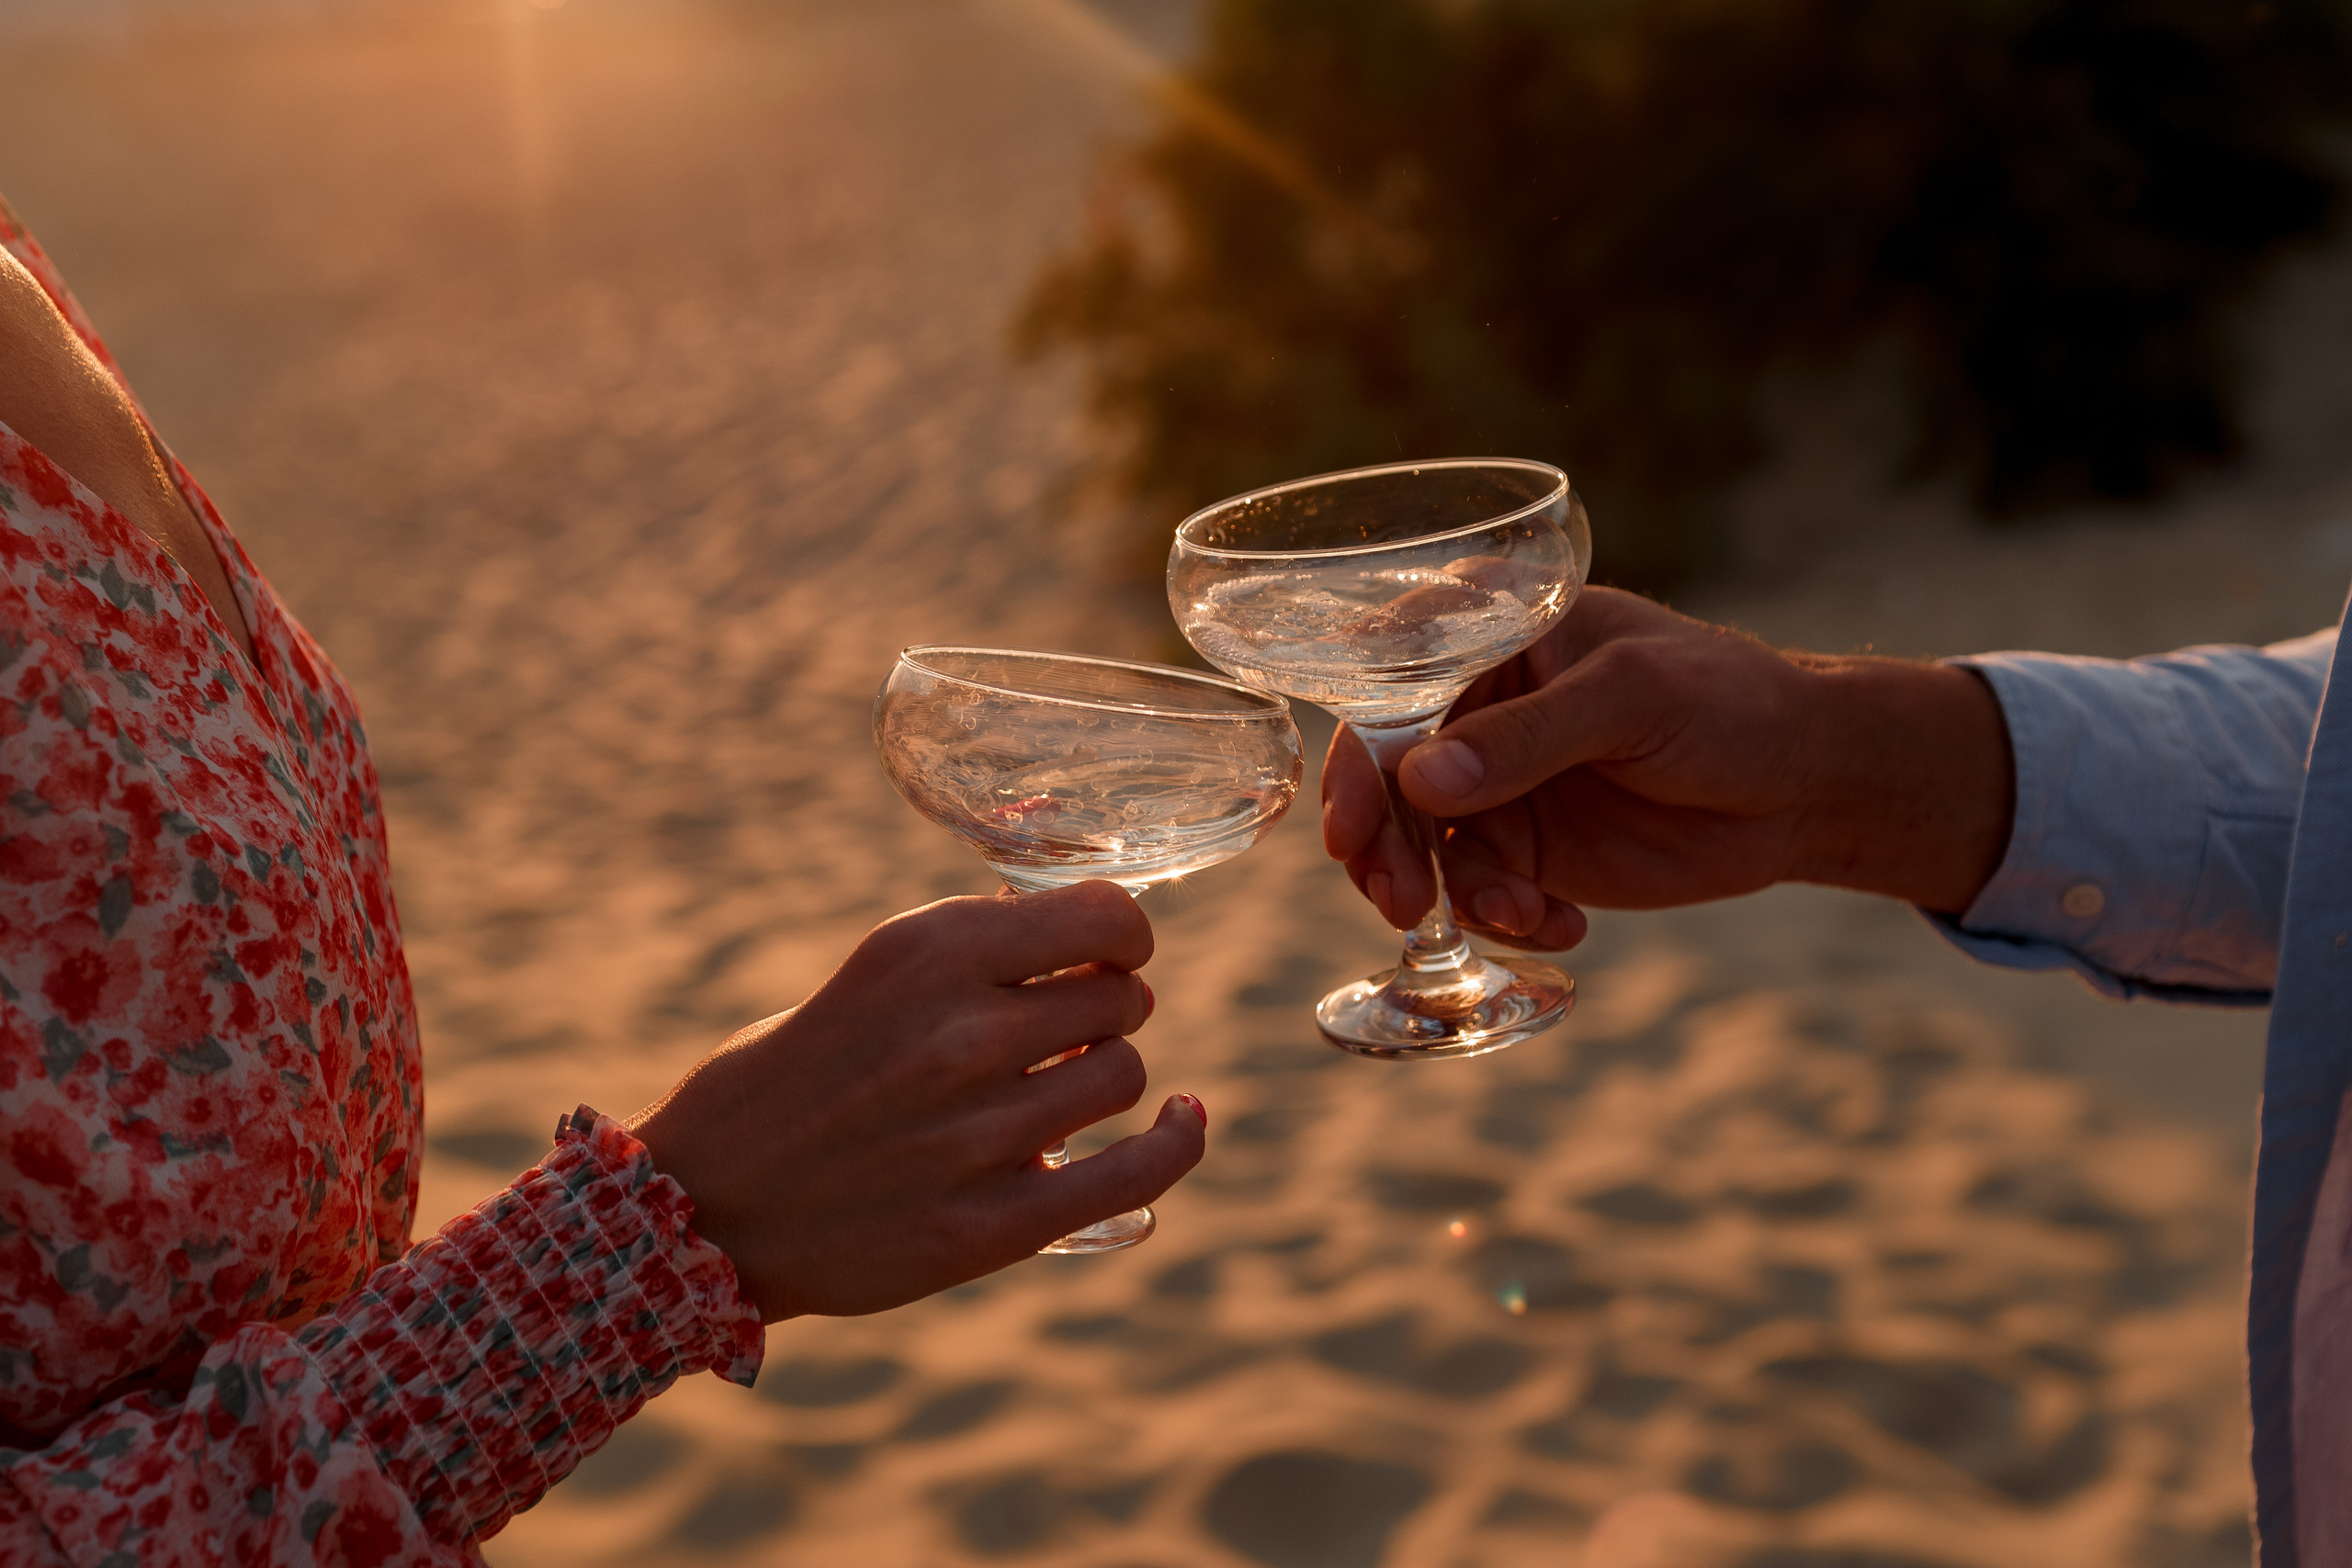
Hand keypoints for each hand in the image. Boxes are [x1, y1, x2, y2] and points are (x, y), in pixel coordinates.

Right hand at [627, 881, 1205, 1320]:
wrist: (706, 1206)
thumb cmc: (792, 1077)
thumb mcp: (875, 975)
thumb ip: (978, 952)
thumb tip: (1094, 932)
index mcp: (927, 952)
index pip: (1104, 918)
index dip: (1123, 934)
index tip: (1111, 951)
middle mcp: (959, 1035)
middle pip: (1121, 997)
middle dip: (1106, 1007)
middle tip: (1065, 1030)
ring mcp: (977, 1135)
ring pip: (1123, 1075)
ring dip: (1104, 1075)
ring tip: (1055, 1087)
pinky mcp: (991, 1225)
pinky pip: (1136, 1173)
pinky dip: (1177, 1142)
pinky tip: (1184, 1120)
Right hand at [1322, 588, 2012, 945]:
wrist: (1804, 784)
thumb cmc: (1730, 703)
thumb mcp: (1633, 700)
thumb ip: (1529, 736)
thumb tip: (1420, 781)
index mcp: (1490, 634)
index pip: (1389, 687)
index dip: (1356, 757)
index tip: (1350, 827)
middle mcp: (1474, 706)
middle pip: (1383, 778)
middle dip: (1386, 847)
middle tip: (1405, 902)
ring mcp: (1493, 781)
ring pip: (1419, 846)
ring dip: (1448, 894)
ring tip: (1517, 914)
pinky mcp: (1524, 847)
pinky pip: (1474, 894)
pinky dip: (1501, 920)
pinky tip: (1561, 925)